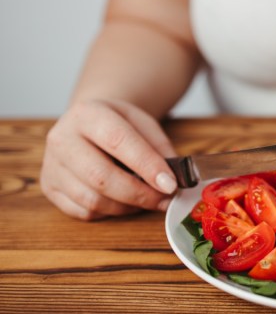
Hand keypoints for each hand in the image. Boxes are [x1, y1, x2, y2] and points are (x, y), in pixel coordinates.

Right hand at [40, 99, 177, 219]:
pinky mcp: (50, 187)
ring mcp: (52, 165)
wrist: (88, 122)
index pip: (117, 141)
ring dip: (127, 207)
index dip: (146, 166)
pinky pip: (83, 211)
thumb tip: (173, 180)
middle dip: (139, 194)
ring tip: (148, 200)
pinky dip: (110, 213)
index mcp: (87, 114)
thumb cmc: (119, 124)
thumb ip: (159, 149)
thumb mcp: (143, 124)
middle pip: (100, 176)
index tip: (170, 184)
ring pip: (92, 199)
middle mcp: (62, 138)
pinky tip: (125, 202)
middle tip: (164, 199)